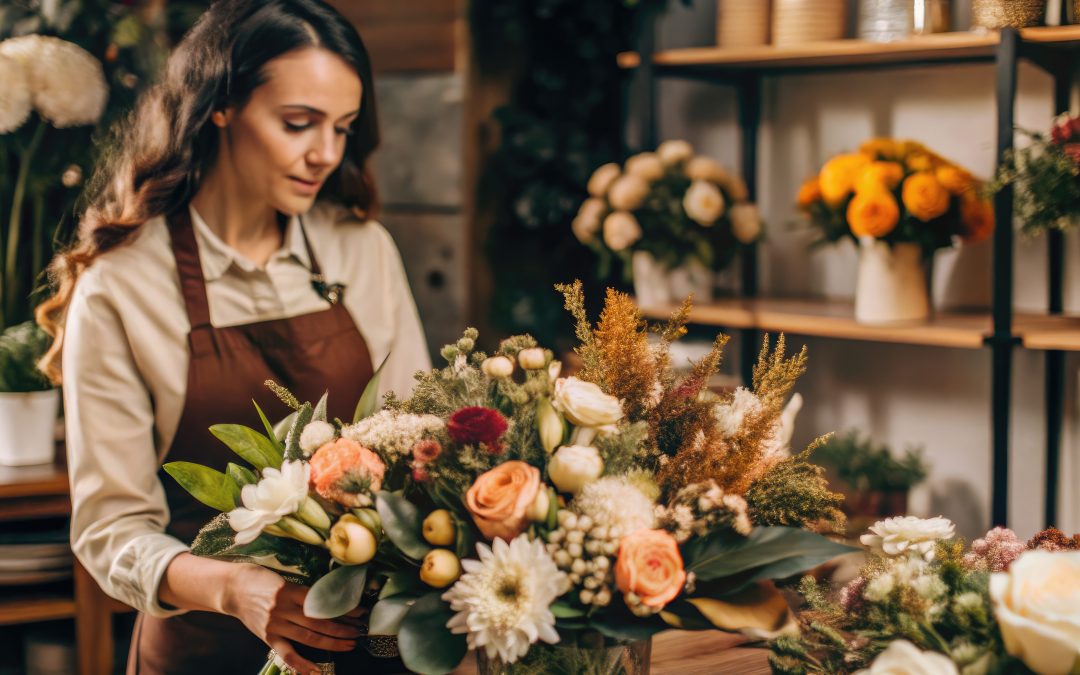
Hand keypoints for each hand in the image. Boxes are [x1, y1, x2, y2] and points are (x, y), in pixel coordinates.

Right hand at [225, 564, 364, 674]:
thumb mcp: (283, 580)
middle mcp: (283, 609)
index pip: (323, 602)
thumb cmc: (260, 579)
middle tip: (361, 630)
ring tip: (350, 644)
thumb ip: (303, 592)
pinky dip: (301, 665)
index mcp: (289, 591)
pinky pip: (287, 654)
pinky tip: (316, 670)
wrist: (231, 588)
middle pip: (320, 622)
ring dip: (332, 642)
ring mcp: (275, 625)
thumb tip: (329, 600)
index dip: (343, 609)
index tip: (360, 611)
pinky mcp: (268, 637)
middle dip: (344, 627)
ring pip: (309, 637)